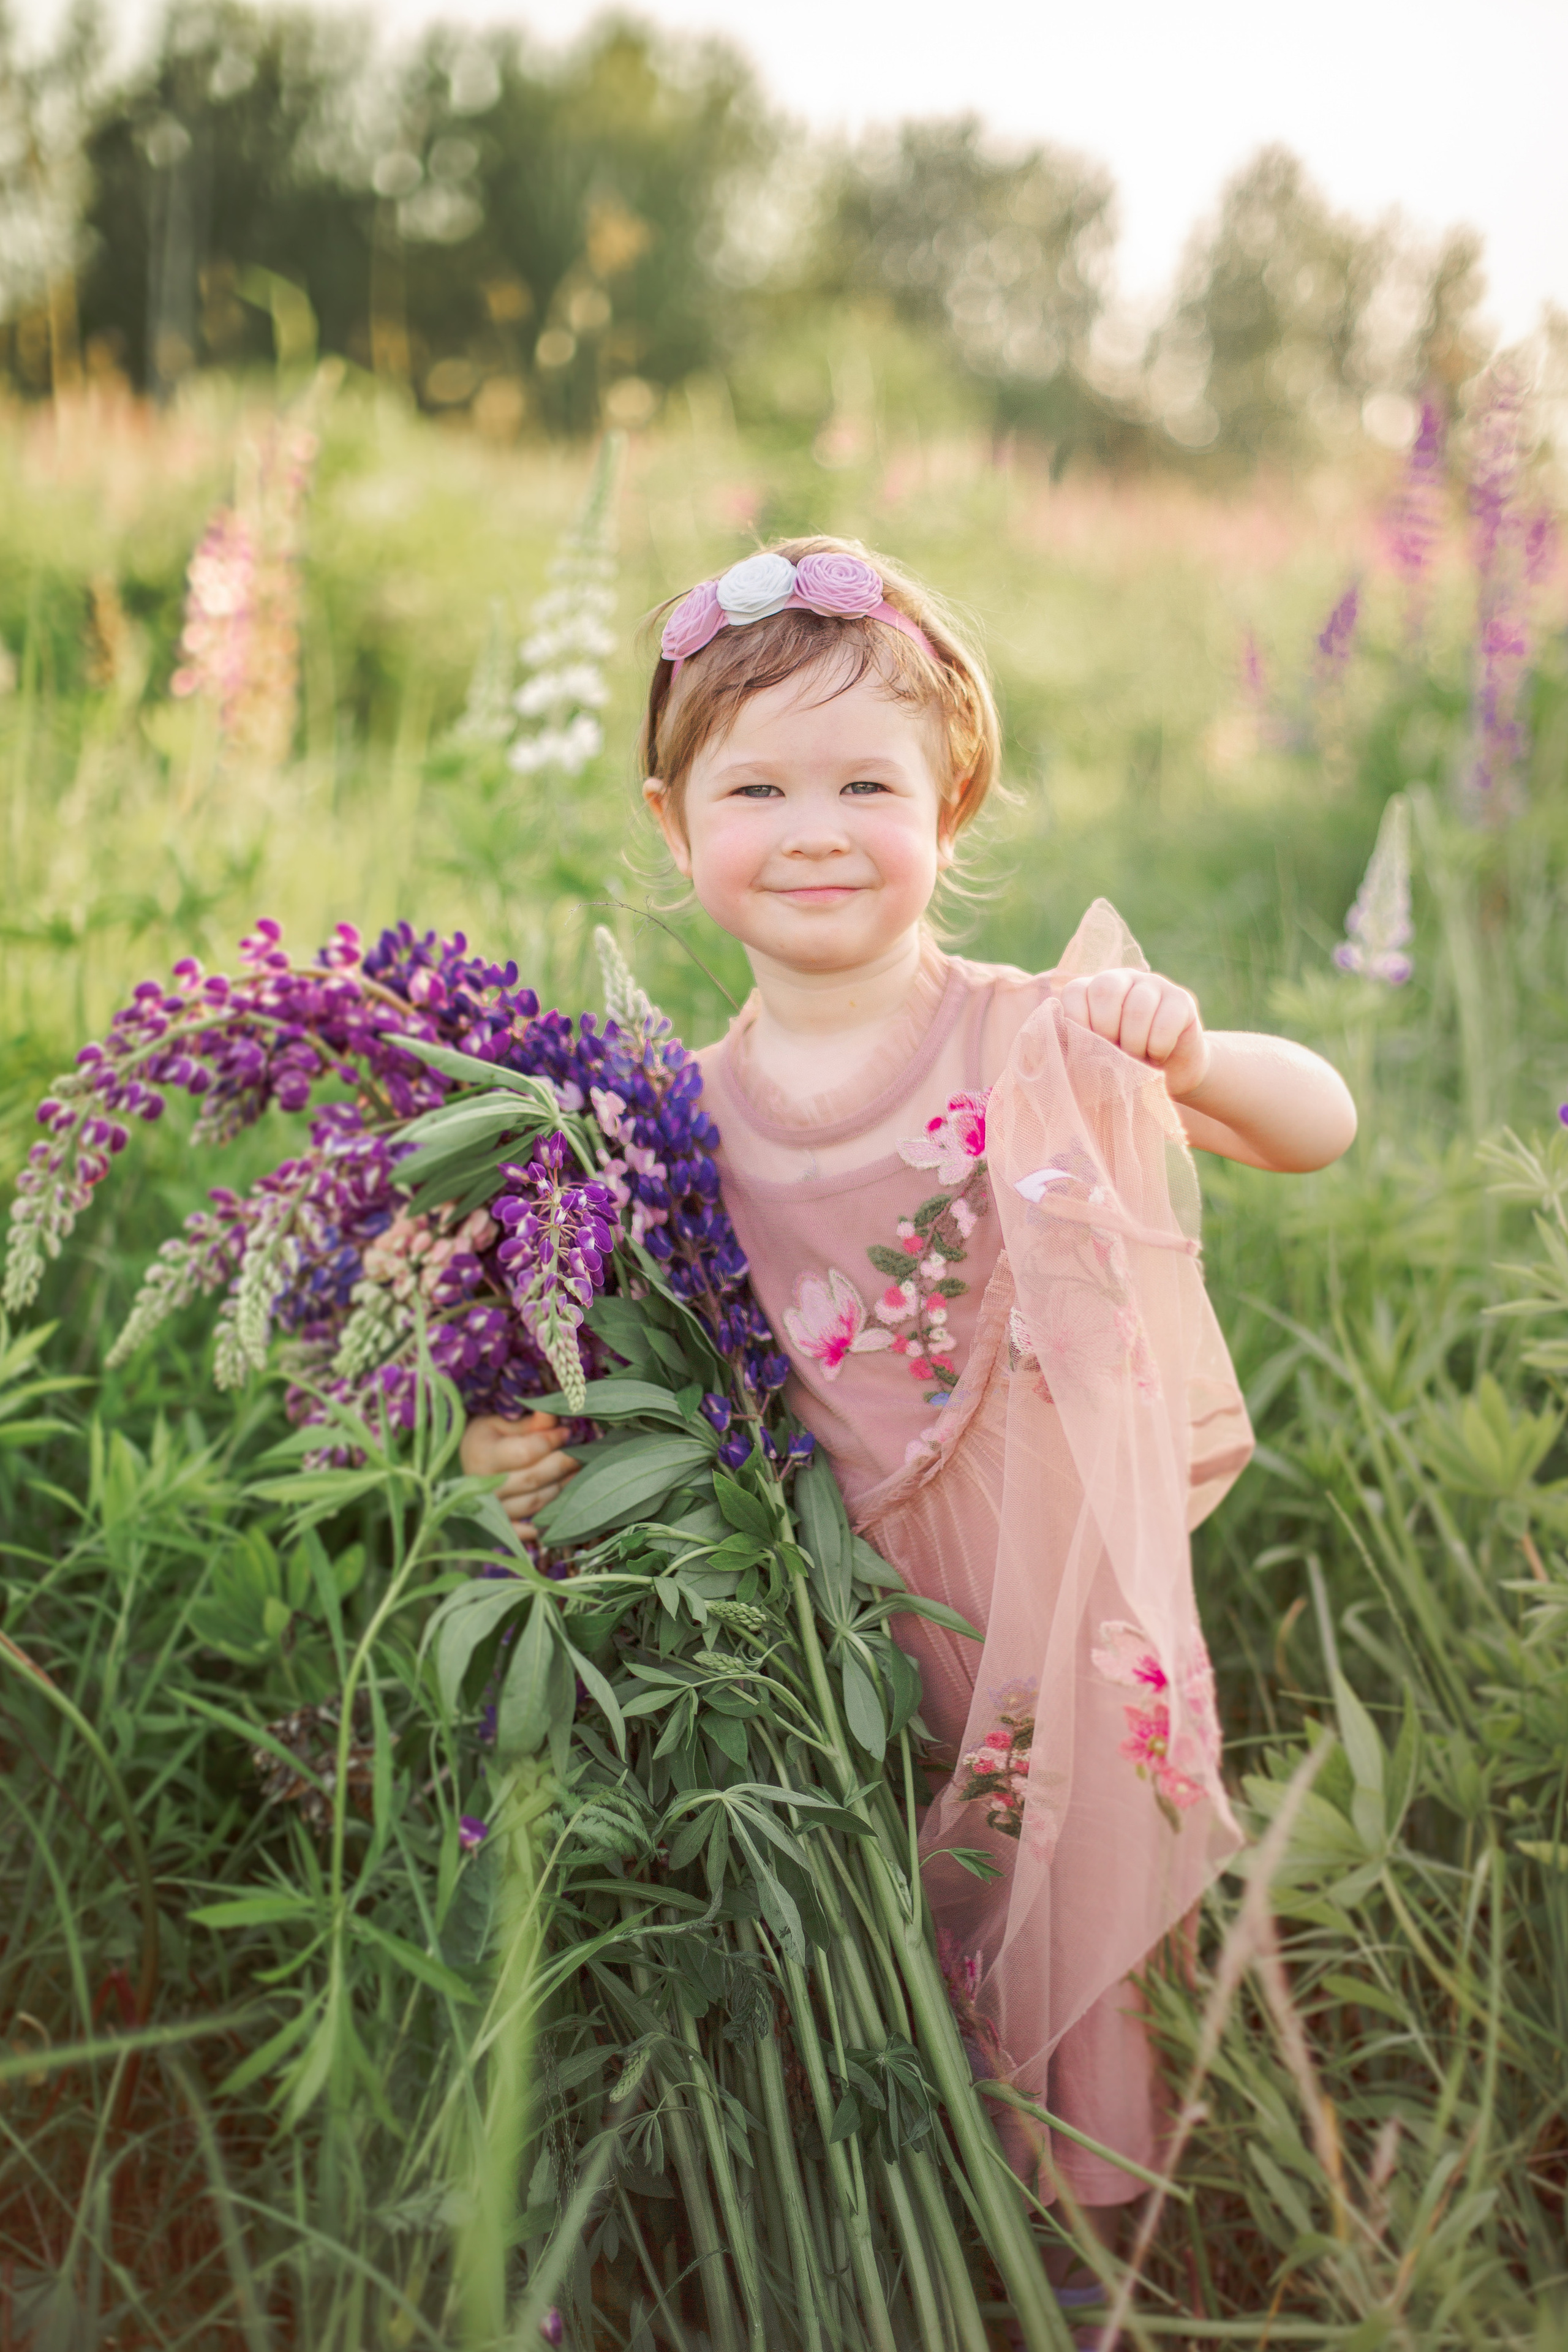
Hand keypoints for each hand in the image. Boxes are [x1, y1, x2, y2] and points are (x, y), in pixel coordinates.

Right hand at [459, 1411, 579, 1536]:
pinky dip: (543, 1526)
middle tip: (580, 1454)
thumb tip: (554, 1414)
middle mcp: (485, 1488)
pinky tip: (560, 1512)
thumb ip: (529, 1424)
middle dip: (562, 1465)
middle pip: (533, 1479)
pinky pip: (526, 1531)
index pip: (526, 1452)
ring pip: (535, 1503)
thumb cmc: (485, 1439)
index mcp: (483, 1456)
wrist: (463, 1466)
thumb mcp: (500, 1423)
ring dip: (561, 1488)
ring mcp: (493, 1511)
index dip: (551, 1441)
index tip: (567, 1432)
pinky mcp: (500, 1527)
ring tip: (577, 1473)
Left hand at [1056, 967, 1209, 1100]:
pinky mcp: (1182, 999)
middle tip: (1114, 1054)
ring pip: (1138, 1005)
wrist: (1168, 1076)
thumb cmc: (1122, 1067)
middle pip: (1105, 989)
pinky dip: (1157, 1046)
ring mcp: (1154, 984)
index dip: (1078, 1023)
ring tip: (1136, 1060)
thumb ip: (1073, 1048)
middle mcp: (1123, 979)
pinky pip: (1166, 1019)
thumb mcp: (1093, 1058)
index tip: (1086, 1049)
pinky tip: (1157, 1056)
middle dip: (1106, 1030)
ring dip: (1134, 1043)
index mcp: (1093, 989)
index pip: (1075, 991)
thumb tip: (1052, 1050)